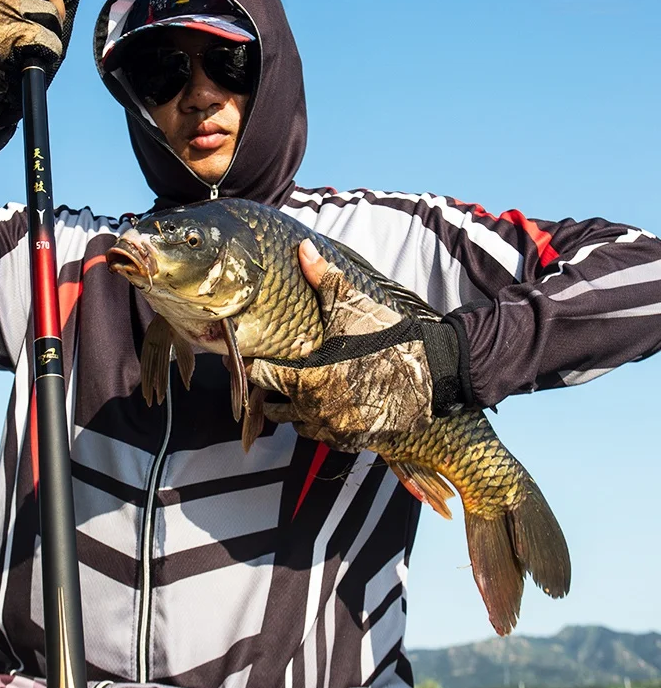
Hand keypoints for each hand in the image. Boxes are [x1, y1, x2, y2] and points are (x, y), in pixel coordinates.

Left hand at [247, 239, 462, 447]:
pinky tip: (330, 406)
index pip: (262, 377)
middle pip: (274, 407)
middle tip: (278, 376)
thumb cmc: (388, 337)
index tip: (253, 358)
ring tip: (303, 392)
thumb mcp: (353, 306)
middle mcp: (316, 410)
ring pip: (298, 426)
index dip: (255, 366)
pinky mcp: (355, 442)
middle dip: (272, 393)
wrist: (434, 372)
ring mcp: (335, 430)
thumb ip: (324, 278)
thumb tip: (303, 246)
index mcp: (307, 379)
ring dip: (296, 411)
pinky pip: (326, 438)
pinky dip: (323, 424)